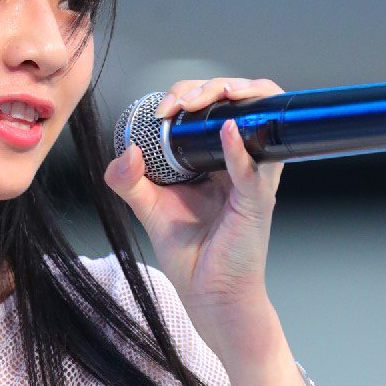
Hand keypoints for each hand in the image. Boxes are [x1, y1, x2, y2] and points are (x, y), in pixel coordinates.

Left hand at [104, 76, 284, 349]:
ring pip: (261, 120)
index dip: (189, 94)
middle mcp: (242, 162)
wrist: (209, 298)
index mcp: (219, 158)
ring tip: (206, 97)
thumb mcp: (150, 209)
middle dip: (211, 87)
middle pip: (242, 102)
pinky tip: (226, 131)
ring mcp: (254, 179)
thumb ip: (129, 180)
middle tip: (178, 102)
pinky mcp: (257, 203)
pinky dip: (241, 148)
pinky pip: (255, 170)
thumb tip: (124, 152)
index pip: (215, 106)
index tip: (161, 108)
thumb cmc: (191, 255)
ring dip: (236, 97)